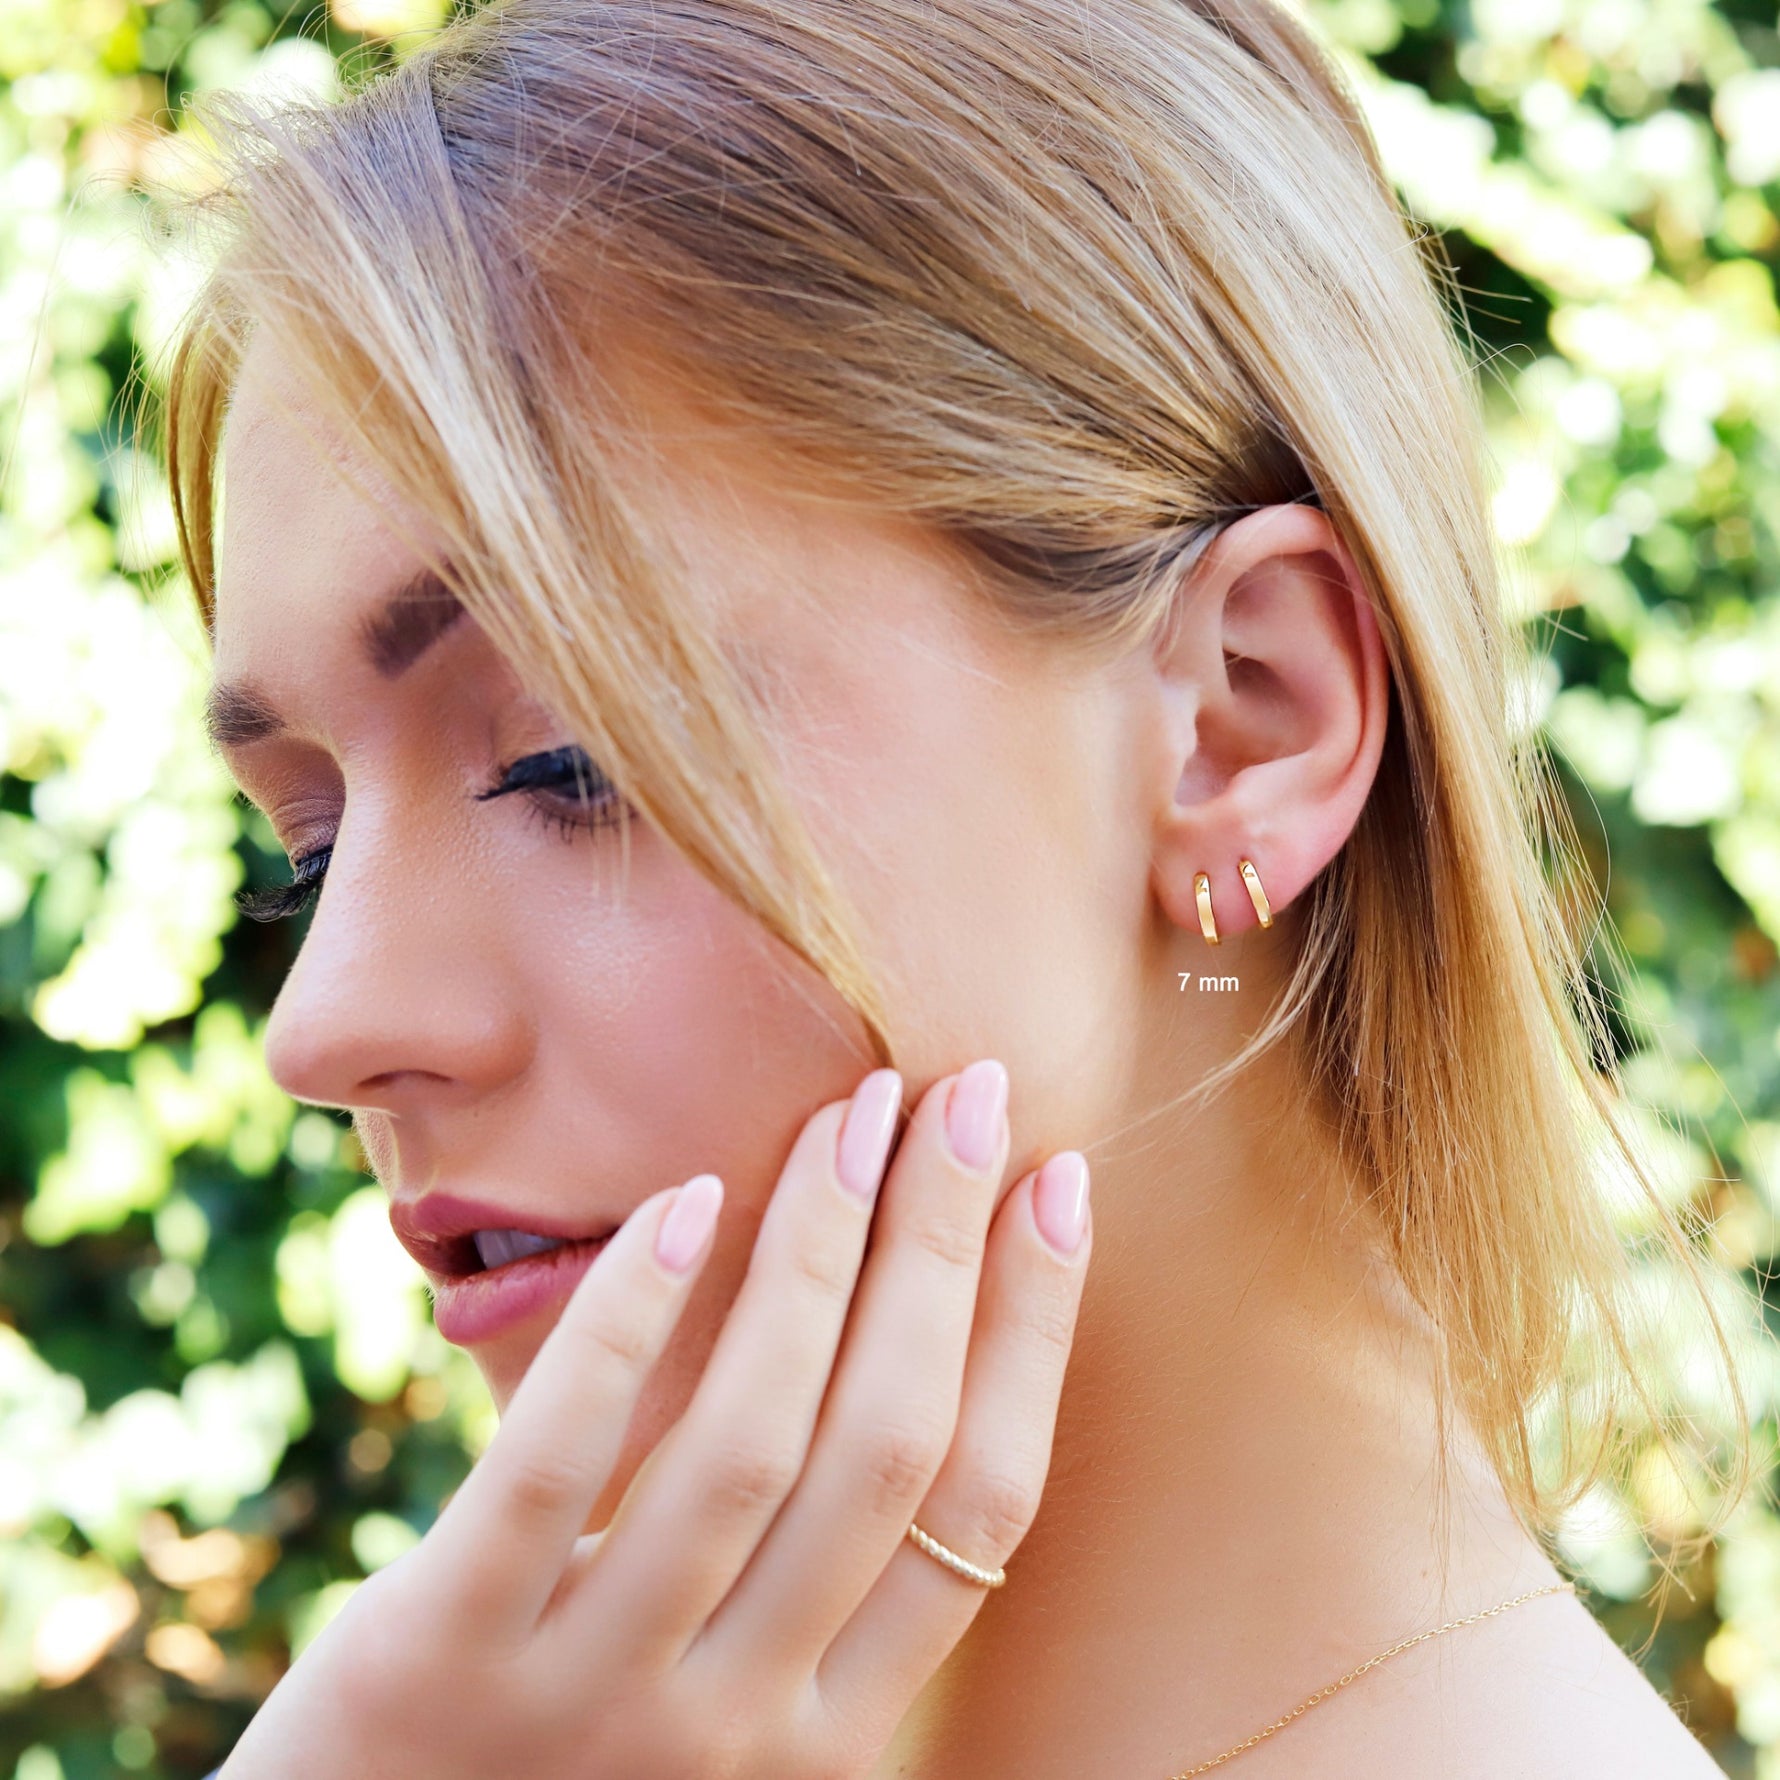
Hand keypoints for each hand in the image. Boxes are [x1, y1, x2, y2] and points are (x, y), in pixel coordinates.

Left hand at [218, 1060, 1092, 1779]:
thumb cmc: (555, 1769)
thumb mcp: (716, 1702)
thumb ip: (795, 1574)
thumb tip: (883, 1329)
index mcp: (832, 1735)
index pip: (982, 1506)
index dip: (1033, 1331)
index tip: (1056, 1184)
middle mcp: (742, 1730)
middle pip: (888, 1448)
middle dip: (942, 1251)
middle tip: (967, 1094)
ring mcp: (593, 1701)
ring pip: (751, 1442)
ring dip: (817, 1254)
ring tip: (851, 1118)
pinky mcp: (442, 1658)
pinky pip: (557, 1462)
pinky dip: (631, 1322)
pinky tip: (684, 1203)